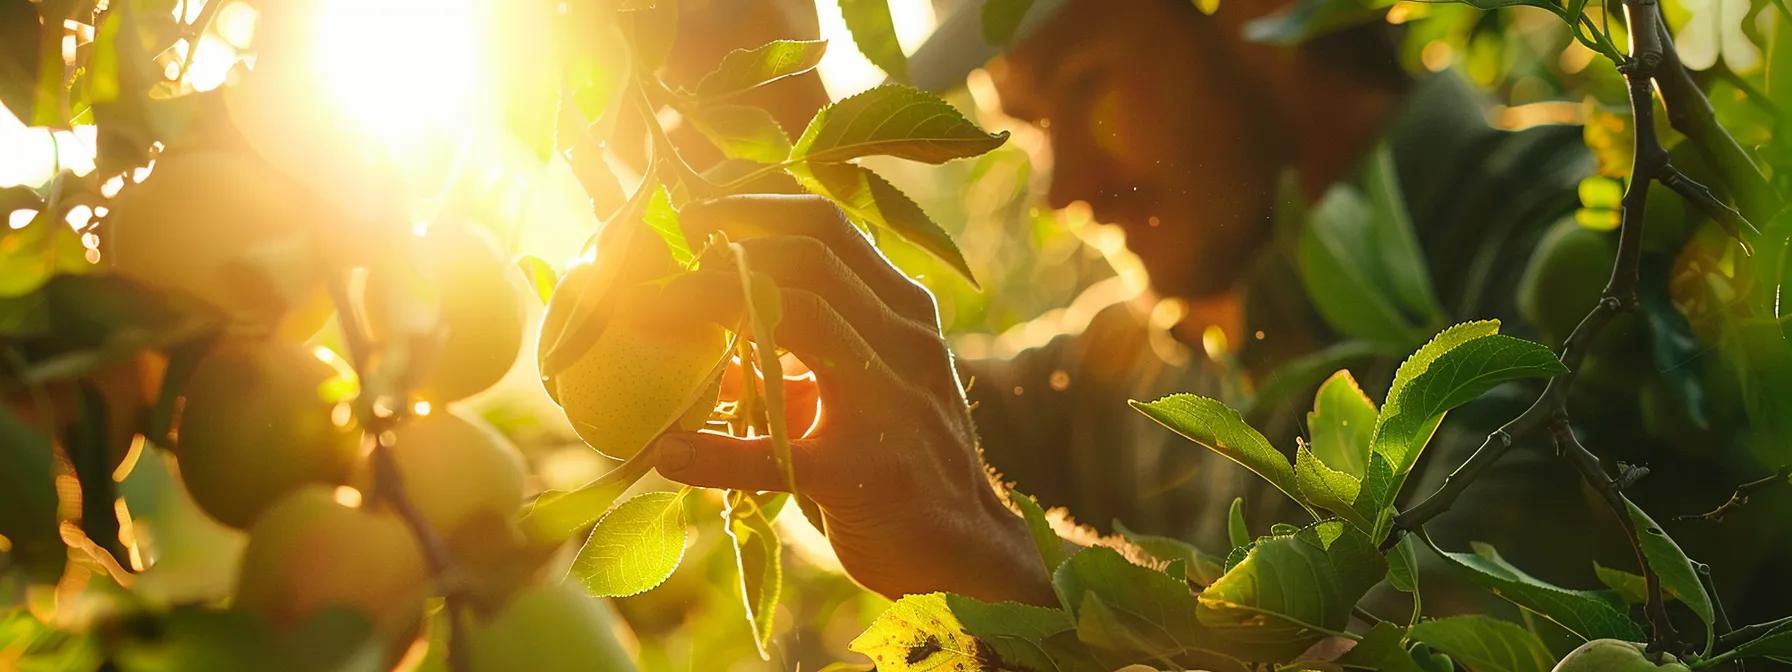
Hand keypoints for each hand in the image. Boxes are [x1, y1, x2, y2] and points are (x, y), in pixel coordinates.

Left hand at [647, 195, 1055, 605]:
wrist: (964, 555)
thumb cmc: (901, 466)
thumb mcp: (858, 393)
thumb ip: (796, 360)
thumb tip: (704, 343)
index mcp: (902, 314)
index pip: (826, 228)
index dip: (748, 209)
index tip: (682, 216)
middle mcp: (907, 343)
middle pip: (811, 256)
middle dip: (722, 242)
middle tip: (652, 252)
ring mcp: (893, 404)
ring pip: (803, 320)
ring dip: (710, 306)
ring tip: (646, 313)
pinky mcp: (868, 474)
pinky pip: (780, 454)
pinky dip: (717, 452)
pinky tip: (668, 452)